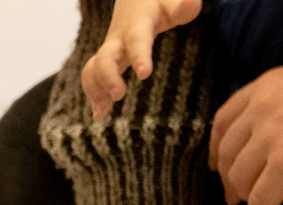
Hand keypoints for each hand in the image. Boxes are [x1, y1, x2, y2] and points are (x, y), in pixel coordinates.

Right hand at [82, 0, 200, 118]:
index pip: (137, 40)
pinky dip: (94, 95)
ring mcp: (109, 51)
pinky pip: (93, 77)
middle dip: (108, 77)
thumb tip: (190, 4)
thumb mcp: (172, 1)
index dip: (139, 56)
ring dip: (95, 90)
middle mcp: (118, 39)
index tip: (144, 74)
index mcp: (137, 25)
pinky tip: (100, 115)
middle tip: (119, 96)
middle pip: (105, 58)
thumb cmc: (158, 3)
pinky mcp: (106, 62)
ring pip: (93, 69)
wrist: (134, 1)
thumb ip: (181, 6)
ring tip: (101, 113)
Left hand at [212, 59, 282, 204]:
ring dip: (244, 196)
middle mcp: (263, 106)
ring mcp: (271, 135)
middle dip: (227, 177)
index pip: (225, 120)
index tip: (217, 164)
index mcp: (268, 84)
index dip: (217, 147)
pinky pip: (260, 199)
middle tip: (233, 195)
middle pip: (229, 151)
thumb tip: (260, 127)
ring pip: (240, 177)